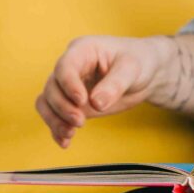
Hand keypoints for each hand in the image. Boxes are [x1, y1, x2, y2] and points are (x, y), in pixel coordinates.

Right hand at [35, 36, 171, 148]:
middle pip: (52, 87)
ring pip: (47, 102)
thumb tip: (96, 103)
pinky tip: (65, 142)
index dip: (69, 84)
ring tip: (70, 134)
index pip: (65, 67)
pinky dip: (57, 129)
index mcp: (82, 50)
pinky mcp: (72, 103)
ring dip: (54, 120)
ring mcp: (69, 86)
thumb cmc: (139, 62)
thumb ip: (115, 84)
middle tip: (80, 121)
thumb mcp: (132, 69)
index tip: (81, 101)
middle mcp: (70, 67)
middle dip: (62, 107)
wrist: (146, 73)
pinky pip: (54, 115)